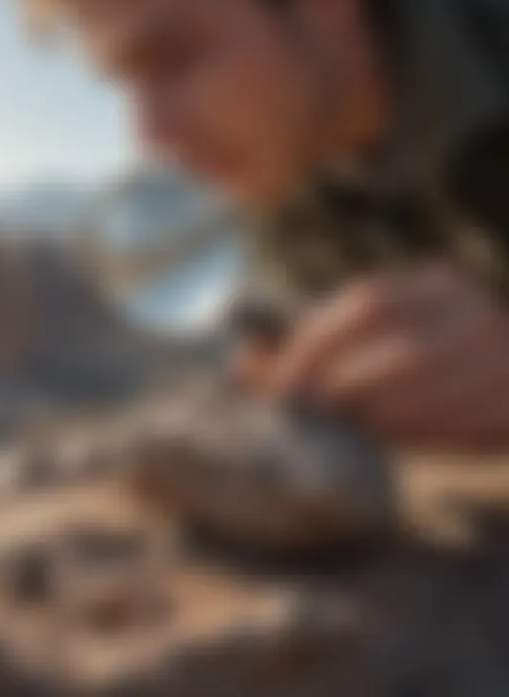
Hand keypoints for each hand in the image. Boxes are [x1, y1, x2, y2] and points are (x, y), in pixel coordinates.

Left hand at [271, 263, 508, 452]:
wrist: (507, 381)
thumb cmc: (422, 368)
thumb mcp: (368, 348)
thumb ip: (313, 352)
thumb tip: (242, 366)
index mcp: (435, 285)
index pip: (368, 302)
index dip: (317, 344)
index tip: (281, 386)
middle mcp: (476, 309)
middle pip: (401, 348)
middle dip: (345, 386)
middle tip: (310, 415)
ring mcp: (505, 352)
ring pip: (433, 390)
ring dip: (381, 417)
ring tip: (351, 430)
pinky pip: (468, 423)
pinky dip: (422, 436)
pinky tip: (395, 440)